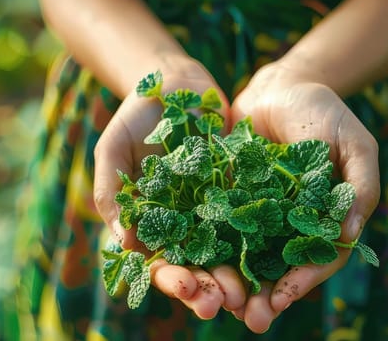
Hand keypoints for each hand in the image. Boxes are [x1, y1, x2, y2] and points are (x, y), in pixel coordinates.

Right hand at [92, 56, 245, 318]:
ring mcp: (216, 212)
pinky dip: (263, 242)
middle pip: (198, 269)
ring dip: (236, 277)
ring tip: (246, 293)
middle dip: (208, 290)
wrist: (176, 83)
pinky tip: (275, 256)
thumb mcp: (113, 149)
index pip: (160, 264)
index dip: (172, 281)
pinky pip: (254, 221)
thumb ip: (112, 192)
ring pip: (229, 255)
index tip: (185, 288)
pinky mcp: (242, 193)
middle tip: (220, 304)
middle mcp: (187, 226)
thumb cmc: (136, 116)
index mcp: (152, 225)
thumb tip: (124, 242)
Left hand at [225, 63, 381, 332]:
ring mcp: (261, 216)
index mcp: (327, 220)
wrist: (279, 85)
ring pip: (249, 259)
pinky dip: (211, 253)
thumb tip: (350, 232)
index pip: (319, 259)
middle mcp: (293, 226)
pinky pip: (220, 232)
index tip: (284, 297)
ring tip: (223, 307)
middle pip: (282, 269)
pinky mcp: (230, 202)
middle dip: (268, 296)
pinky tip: (197, 270)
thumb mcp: (355, 144)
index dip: (304, 280)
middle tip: (253, 319)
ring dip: (239, 285)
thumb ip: (360, 186)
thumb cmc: (325, 113)